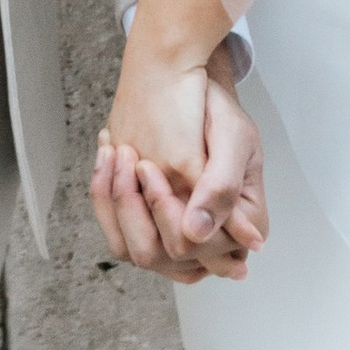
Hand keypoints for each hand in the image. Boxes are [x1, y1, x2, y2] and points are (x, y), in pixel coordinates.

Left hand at [90, 44, 267, 283]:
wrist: (194, 94)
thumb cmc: (219, 112)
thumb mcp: (233, 136)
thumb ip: (222, 186)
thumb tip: (196, 231)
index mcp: (243, 227)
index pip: (196, 247)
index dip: (167, 213)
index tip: (146, 167)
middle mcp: (214, 245)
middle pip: (161, 254)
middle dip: (134, 206)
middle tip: (126, 155)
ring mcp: (183, 242)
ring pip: (134, 251)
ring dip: (116, 203)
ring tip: (114, 154)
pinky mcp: (157, 231)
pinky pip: (121, 236)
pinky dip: (106, 201)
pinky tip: (108, 161)